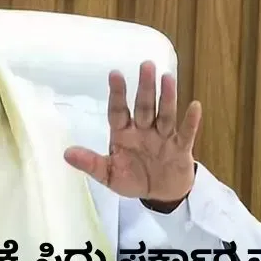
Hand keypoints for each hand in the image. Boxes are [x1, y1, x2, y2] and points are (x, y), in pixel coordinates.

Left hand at [64, 61, 201, 204]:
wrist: (160, 195)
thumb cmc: (132, 179)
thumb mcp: (109, 175)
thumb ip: (91, 164)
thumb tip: (66, 154)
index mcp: (123, 133)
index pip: (119, 111)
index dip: (117, 94)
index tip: (114, 74)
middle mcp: (144, 130)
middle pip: (144, 106)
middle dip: (145, 88)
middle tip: (146, 65)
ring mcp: (163, 137)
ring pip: (165, 114)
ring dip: (166, 97)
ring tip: (167, 77)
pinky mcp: (180, 148)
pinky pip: (186, 133)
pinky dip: (191, 121)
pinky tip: (194, 105)